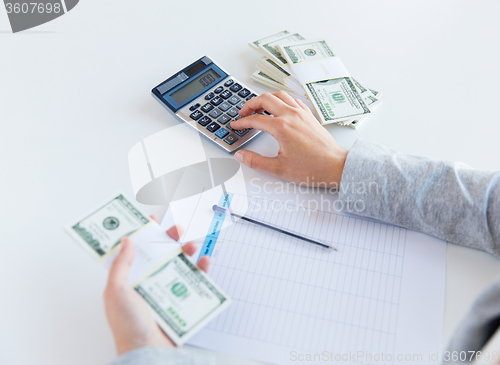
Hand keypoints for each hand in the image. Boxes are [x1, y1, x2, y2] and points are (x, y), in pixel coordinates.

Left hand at [103, 218, 209, 354]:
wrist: (149, 352)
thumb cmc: (128, 327)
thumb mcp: (116, 292)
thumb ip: (121, 265)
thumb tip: (127, 241)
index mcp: (128, 280)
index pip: (133, 251)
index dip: (141, 235)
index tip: (149, 221)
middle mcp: (146, 282)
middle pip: (158, 254)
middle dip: (168, 239)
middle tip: (176, 229)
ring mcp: (163, 290)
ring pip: (177, 264)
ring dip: (186, 252)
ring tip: (191, 246)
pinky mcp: (179, 299)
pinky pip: (193, 281)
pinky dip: (201, 271)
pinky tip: (203, 263)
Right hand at [231, 91, 347, 187]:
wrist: (335, 166)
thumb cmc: (313, 168)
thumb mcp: (278, 169)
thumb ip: (256, 161)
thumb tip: (242, 155)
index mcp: (282, 127)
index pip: (255, 119)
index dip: (242, 122)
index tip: (236, 125)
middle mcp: (291, 115)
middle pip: (265, 99)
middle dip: (250, 104)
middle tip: (243, 112)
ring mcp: (302, 113)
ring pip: (279, 95)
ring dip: (266, 98)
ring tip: (258, 107)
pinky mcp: (309, 116)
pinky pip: (292, 100)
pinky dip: (282, 100)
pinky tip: (280, 108)